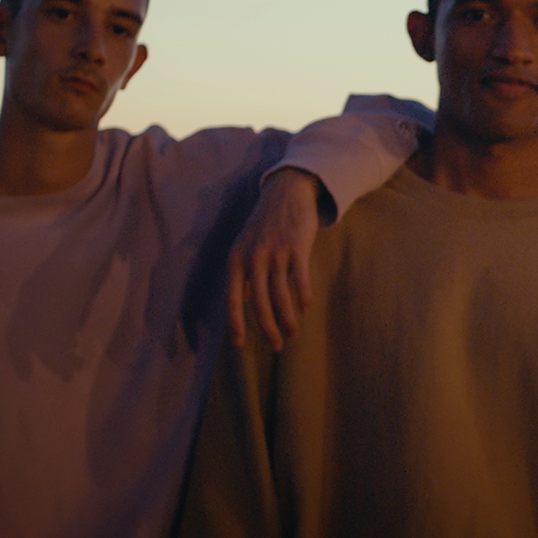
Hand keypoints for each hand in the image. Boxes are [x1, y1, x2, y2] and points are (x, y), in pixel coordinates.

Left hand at [226, 167, 321, 350]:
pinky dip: (303, 298)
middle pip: (260, 304)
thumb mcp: (245, 245)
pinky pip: (300, 280)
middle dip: (268, 329)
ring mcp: (275, 252)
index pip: (232, 298)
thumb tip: (243, 300)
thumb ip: (243, 272)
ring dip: (288, 319)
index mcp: (236, 259)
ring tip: (292, 333)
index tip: (240, 344)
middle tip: (276, 346)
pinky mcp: (297, 247)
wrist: (287, 192)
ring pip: (281, 297)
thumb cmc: (265, 223)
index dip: (235, 323)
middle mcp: (253, 257)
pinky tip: (305, 308)